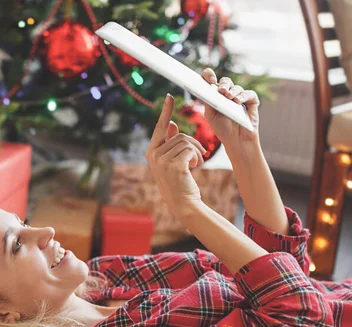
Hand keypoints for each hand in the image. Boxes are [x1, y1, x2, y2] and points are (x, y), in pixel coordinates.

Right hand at [145, 94, 205, 217]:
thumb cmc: (179, 183)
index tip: (170, 97)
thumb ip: (170, 143)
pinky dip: (197, 156)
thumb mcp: (173, 162)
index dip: (166, 112)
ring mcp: (161, 160)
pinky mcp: (173, 164)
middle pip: (179, 135)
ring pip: (186, 142)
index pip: (160, 128)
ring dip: (196, 151)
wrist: (183, 204)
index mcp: (151, 153)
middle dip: (193, 143)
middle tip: (200, 154)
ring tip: (197, 162)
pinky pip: (190, 150)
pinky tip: (196, 166)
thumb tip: (171, 124)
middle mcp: (153, 155)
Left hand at [201, 68, 259, 144]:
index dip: (209, 75)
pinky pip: (249, 93)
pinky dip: (243, 96)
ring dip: (232, 91)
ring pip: (236, 87)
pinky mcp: (251, 101)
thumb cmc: (222, 128)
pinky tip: (238, 101)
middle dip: (223, 84)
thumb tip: (210, 87)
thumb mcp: (210, 115)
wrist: (236, 140)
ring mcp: (240, 97)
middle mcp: (228, 94)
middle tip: (221, 90)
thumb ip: (208, 101)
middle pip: (225, 81)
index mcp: (216, 95)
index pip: (211, 80)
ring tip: (229, 97)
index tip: (209, 79)